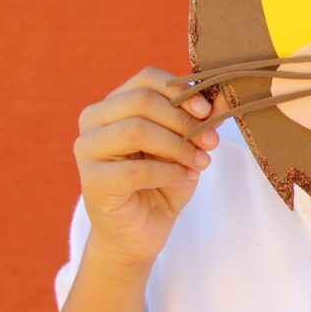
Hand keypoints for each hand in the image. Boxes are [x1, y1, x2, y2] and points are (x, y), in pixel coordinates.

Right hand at [73, 67, 227, 269]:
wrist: (138, 232)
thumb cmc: (162, 183)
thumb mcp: (187, 145)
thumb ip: (201, 119)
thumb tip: (223, 96)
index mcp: (114, 104)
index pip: (147, 78)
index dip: (182, 91)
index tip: (208, 112)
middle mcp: (93, 120)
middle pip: (142, 101)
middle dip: (184, 121)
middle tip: (210, 142)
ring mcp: (87, 149)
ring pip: (136, 130)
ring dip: (178, 146)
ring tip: (200, 163)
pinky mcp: (91, 181)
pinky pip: (137, 169)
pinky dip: (169, 172)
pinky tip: (185, 178)